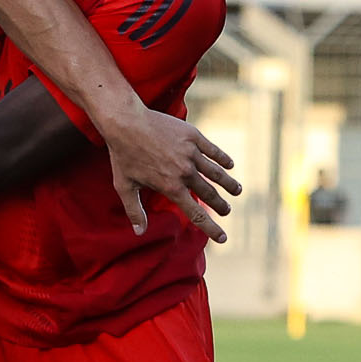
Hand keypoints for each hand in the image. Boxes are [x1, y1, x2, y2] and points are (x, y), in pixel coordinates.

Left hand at [97, 104, 240, 240]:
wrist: (127, 123)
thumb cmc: (123, 156)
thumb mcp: (125, 187)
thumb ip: (135, 211)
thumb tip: (139, 232)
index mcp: (171, 187)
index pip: (196, 214)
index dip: (211, 228)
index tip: (222, 238)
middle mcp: (185, 172)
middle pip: (210, 194)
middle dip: (221, 205)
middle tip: (226, 210)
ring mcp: (191, 153)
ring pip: (217, 173)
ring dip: (229, 184)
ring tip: (237, 191)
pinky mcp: (193, 136)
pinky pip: (213, 151)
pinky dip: (223, 159)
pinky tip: (230, 165)